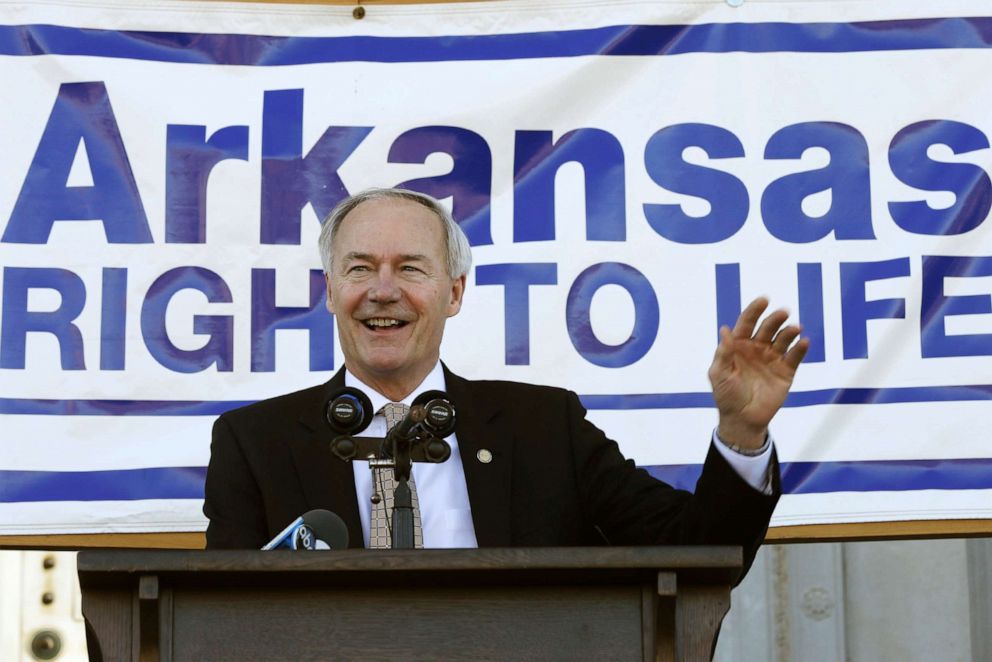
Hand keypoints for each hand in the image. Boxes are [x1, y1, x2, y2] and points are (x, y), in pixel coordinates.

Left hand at [708, 297, 808, 448]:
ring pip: (783, 339)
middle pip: (767, 328)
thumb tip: (724, 329)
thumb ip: (723, 352)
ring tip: (795, 328)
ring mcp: (772, 358)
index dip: (754, 310)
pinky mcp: (785, 371)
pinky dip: (800, 348)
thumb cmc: (726, 395)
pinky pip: (795, 357)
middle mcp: (757, 348)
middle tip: (783, 313)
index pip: (747, 323)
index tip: (763, 300)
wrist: (742, 419)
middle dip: (775, 319)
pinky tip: (803, 342)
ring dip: (789, 331)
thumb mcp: (719, 374)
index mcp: (739, 345)